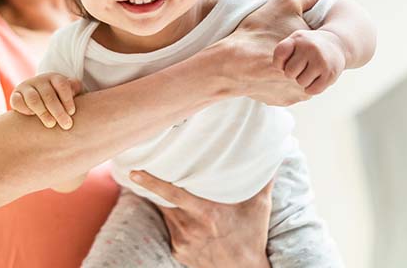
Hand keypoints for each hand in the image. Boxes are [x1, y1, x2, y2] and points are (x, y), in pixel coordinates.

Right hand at [9, 73, 81, 129]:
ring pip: (33, 98)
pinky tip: (32, 116)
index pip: (62, 85)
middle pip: (49, 95)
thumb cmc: (58, 98)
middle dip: (58, 111)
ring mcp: (26, 87)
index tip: (72, 112)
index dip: (67, 99)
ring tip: (51, 124)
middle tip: (66, 125)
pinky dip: (24, 109)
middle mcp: (39, 81)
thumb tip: (76, 87)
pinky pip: (17, 101)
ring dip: (43, 112)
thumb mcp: (68, 92)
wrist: (37, 98)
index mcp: (54, 78)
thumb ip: (74, 89)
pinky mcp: (15, 96)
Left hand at [129, 169, 272, 267]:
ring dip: (165, 204)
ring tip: (165, 191)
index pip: (171, 193)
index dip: (151, 182)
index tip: (134, 172)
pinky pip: (170, 230)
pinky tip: (183, 218)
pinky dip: (173, 221)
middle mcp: (190, 227)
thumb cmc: (252, 236)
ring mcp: (182, 241)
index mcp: (206, 213)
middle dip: (153, 188)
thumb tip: (272, 153)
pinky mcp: (179, 252)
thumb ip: (261, 180)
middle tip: (144, 171)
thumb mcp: (258, 207)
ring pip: (166, 214)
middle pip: (163, 201)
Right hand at [225, 0, 320, 105]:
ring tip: (269, 58)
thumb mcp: (284, 4)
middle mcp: (311, 76)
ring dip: (289, 71)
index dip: (302, 38)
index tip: (287, 33)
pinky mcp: (281, 101)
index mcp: (315, 55)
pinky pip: (283, 90)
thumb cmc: (257, 33)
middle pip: (310, 63)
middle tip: (277, 45)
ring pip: (298, 79)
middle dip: (299, 56)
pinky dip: (275, 82)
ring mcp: (297, 93)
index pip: (317, 46)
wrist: (231, 64)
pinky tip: (263, 71)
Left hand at [273, 29, 345, 94]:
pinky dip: (311, 89)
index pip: (280, 53)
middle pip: (290, 72)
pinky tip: (315, 79)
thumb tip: (278, 70)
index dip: (279, 62)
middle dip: (292, 73)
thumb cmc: (307, 46)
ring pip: (301, 82)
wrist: (336, 44)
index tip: (284, 63)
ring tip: (309, 72)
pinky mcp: (331, 73)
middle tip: (300, 68)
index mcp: (298, 39)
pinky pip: (313, 90)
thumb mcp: (295, 41)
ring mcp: (321, 61)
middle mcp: (310, 48)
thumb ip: (282, 52)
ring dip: (303, 81)